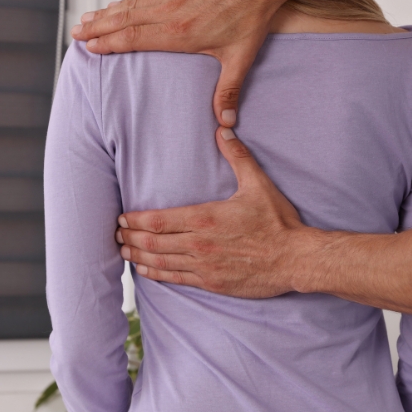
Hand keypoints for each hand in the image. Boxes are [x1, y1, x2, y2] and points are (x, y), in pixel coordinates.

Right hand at [71, 0, 287, 125]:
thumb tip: (226, 123)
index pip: (133, 38)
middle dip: (96, 28)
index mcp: (179, 32)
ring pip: (129, 6)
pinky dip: (123, 3)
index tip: (89, 48)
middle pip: (122, 20)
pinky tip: (116, 6)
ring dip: (104, 13)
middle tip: (74, 34)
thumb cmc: (250, 15)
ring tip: (85, 19)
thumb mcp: (240, 57)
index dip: (109, 43)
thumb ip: (228, 91)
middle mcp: (168, 11)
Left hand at [117, 128, 306, 297]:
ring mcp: (204, 266)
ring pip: (160, 261)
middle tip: (116, 234)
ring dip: (138, 255)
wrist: (294, 258)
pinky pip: (175, 278)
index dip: (135, 220)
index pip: (159, 220)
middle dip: (130, 237)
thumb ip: (237, 157)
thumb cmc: (278, 223)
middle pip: (153, 241)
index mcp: (205, 218)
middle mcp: (199, 244)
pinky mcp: (211, 282)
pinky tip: (144, 270)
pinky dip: (156, 274)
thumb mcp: (258, 185)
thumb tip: (223, 130)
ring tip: (123, 250)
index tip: (122, 217)